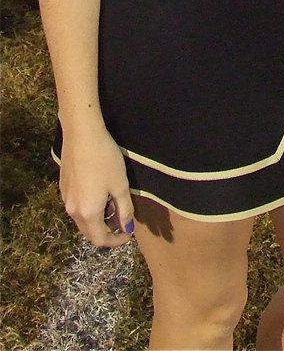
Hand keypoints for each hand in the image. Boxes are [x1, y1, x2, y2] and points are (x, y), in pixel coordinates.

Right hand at [58, 126, 134, 246]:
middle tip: (122, 220)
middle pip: (89, 232)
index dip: (116, 240)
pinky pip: (76, 206)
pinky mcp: (63, 188)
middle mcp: (72, 211)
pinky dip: (89, 209)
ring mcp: (65, 199)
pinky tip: (99, 193)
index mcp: (88, 213)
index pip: (100, 240)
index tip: (128, 233)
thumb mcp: (120, 185)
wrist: (82, 135)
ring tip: (113, 205)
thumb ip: (124, 209)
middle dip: (106, 231)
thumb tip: (127, 227)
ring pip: (82, 220)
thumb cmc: (105, 159)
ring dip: (97, 220)